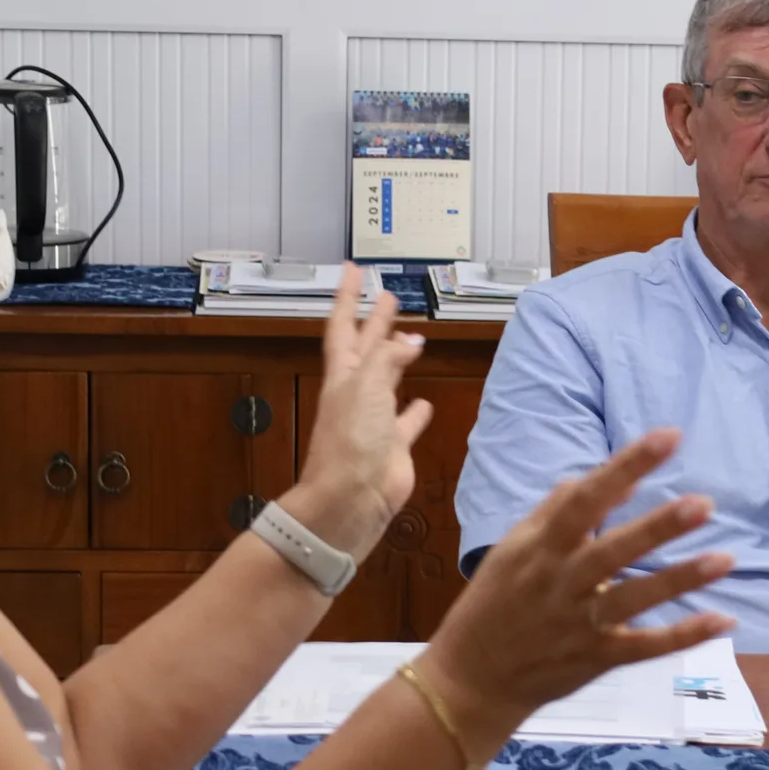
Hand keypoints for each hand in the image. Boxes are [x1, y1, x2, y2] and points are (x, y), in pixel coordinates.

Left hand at [285, 267, 431, 560]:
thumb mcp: (367, 388)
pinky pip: (407, 423)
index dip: (349, 298)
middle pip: (368, 349)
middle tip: (389, 297)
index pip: (345, 327)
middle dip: (377, 322)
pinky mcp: (394, 446)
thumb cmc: (349, 442)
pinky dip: (416, 412)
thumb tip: (412, 340)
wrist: (349, 500)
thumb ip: (390, 360)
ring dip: (398, 361)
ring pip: (389, 382)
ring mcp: (376, 420)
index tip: (353, 270)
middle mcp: (358, 394)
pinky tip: (424, 402)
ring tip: (414, 340)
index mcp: (344, 376)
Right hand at [422, 428, 734, 739]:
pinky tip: (722, 618)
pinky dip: (683, 635)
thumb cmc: (494, 604)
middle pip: (614, 550)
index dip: (627, 467)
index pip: (586, 500)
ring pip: (634, 598)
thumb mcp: (514, 550)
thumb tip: (597, 478)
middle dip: (658, 526)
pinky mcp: (596, 659)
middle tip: (704, 504)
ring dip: (681, 580)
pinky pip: (645, 647)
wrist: (470, 678)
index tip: (669, 437)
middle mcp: (562, 583)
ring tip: (726, 559)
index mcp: (541, 548)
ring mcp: (580, 624)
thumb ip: (556, 512)